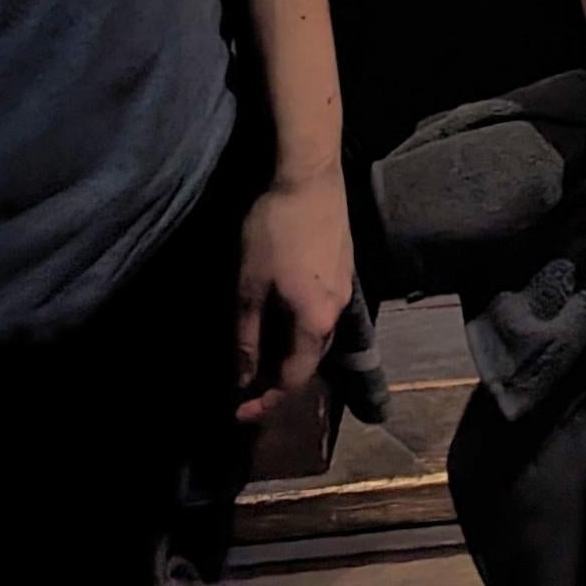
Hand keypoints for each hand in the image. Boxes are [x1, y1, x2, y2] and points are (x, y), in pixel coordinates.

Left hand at [233, 167, 354, 419]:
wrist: (310, 174)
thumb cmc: (275, 230)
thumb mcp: (250, 286)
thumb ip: (248, 337)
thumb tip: (243, 379)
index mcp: (315, 323)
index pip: (294, 379)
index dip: (266, 401)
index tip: (239, 411)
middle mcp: (337, 311)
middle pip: (310, 359)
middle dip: (278, 377)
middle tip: (246, 382)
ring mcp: (346, 287)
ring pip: (318, 333)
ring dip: (291, 349)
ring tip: (262, 349)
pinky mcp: (345, 264)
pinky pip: (323, 309)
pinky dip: (301, 323)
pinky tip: (283, 309)